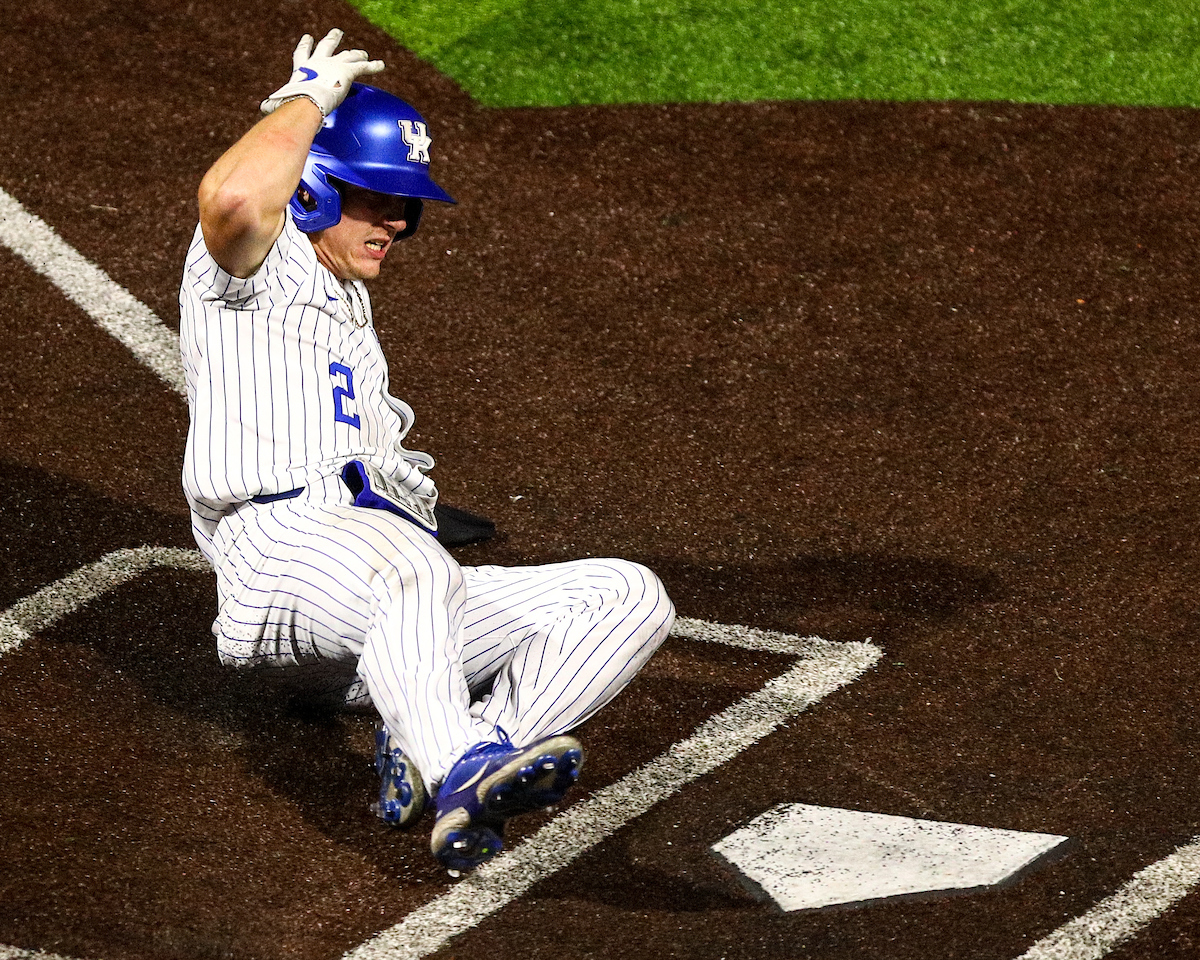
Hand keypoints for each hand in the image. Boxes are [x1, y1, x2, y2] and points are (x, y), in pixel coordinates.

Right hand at [260, 29, 384, 116]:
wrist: (307, 100)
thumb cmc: (292, 103)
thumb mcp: (281, 103)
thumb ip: (275, 105)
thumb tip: (263, 110)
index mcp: (302, 68)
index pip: (302, 55)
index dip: (305, 46)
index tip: (307, 38)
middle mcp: (318, 61)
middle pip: (327, 46)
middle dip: (333, 39)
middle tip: (337, 32)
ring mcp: (334, 64)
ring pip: (348, 55)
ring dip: (357, 54)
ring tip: (363, 53)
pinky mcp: (348, 71)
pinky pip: (364, 67)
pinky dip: (373, 66)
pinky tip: (382, 65)